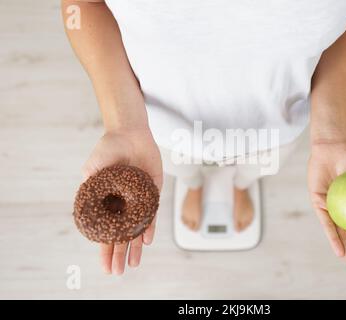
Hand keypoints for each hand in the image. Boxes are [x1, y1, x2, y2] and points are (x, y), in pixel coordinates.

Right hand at [82, 127, 162, 274]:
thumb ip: (90, 182)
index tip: (104, 266)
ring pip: (137, 228)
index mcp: (108, 203)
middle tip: (118, 272)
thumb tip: (84, 196)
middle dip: (119, 254)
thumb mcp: (94, 167)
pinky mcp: (152, 192)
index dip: (104, 250)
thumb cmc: (109, 148)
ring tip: (133, 263)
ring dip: (136, 246)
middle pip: (121, 235)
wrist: (129, 133)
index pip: (105, 232)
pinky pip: (152, 213)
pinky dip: (150, 226)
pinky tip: (147, 240)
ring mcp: (138, 200)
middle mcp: (123, 204)